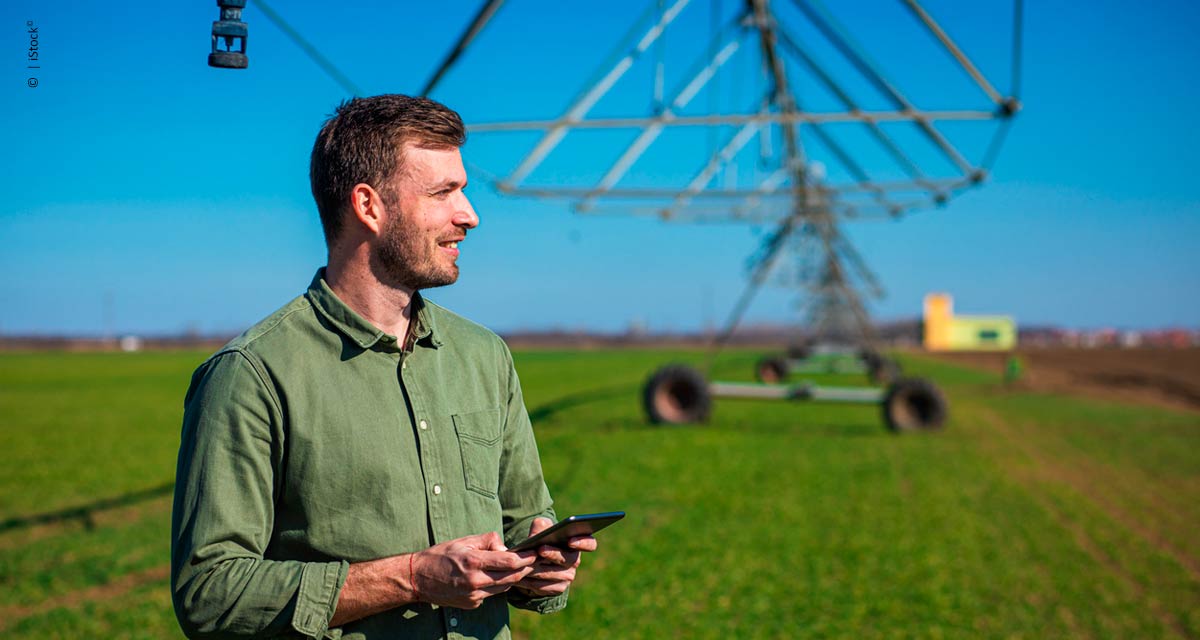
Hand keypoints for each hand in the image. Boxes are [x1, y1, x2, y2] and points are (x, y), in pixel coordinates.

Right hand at [411, 532, 535, 608]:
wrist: (418, 578)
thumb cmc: (441, 555)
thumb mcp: (463, 540)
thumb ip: (487, 541)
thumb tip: (505, 547)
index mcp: (473, 561)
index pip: (510, 561)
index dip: (526, 558)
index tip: (534, 553)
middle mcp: (475, 581)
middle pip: (511, 577)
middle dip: (525, 569)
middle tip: (533, 561)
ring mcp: (473, 595)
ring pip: (504, 587)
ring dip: (512, 578)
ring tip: (515, 567)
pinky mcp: (472, 604)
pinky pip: (491, 594)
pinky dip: (496, 585)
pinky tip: (492, 577)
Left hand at [514, 517, 597, 596]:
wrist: (534, 560)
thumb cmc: (541, 539)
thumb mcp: (540, 529)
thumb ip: (540, 526)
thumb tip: (539, 532)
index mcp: (577, 543)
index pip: (590, 543)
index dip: (583, 543)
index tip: (571, 541)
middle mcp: (575, 560)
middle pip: (569, 559)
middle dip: (554, 554)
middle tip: (540, 549)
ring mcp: (567, 576)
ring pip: (553, 574)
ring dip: (537, 568)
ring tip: (523, 563)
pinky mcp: (557, 588)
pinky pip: (544, 587)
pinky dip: (531, 581)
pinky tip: (520, 577)